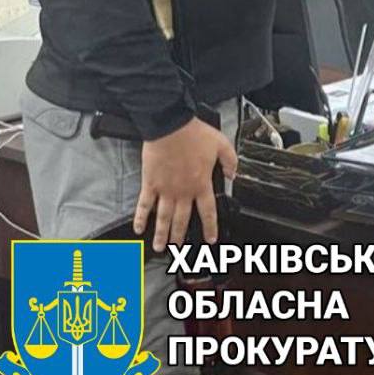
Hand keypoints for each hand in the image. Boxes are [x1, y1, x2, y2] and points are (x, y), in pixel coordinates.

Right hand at [134, 117, 237, 250]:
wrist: (170, 126)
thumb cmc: (194, 134)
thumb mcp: (222, 145)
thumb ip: (230, 162)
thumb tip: (234, 175)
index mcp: (201, 184)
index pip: (208, 212)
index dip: (210, 227)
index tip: (210, 239)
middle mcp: (183, 191)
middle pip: (183, 220)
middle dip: (181, 236)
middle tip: (179, 248)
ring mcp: (165, 190)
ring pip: (164, 218)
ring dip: (162, 234)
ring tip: (161, 247)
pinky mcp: (150, 184)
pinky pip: (145, 205)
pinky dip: (141, 218)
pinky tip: (139, 229)